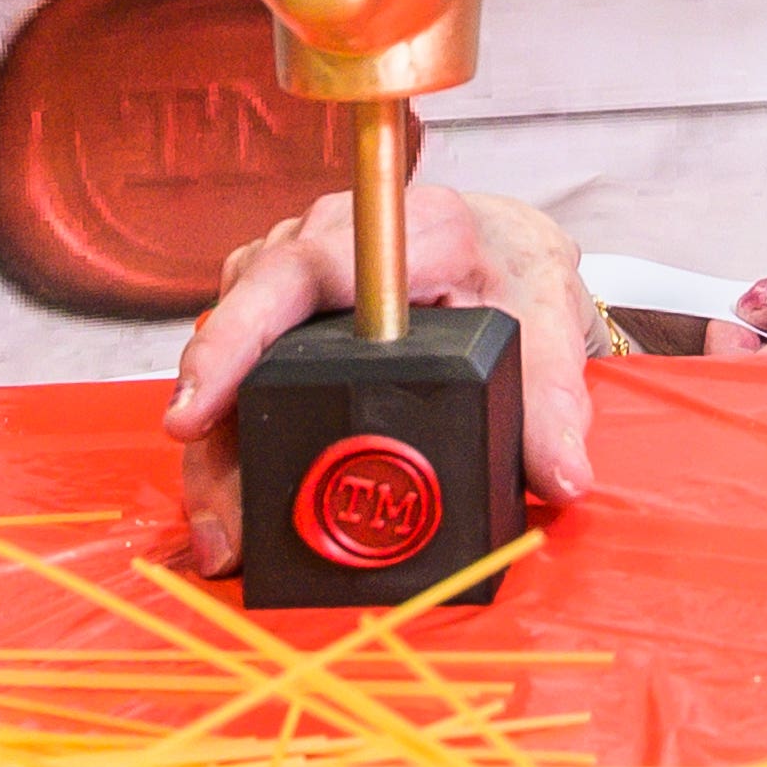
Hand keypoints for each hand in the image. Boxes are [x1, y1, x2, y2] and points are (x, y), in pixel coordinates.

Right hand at [163, 185, 602, 578]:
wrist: (502, 249)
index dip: (242, 333)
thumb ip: (554, 401)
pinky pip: (235, 374)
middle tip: (216, 512)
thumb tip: (562, 477)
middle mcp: (328, 240)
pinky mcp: (278, 320)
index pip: (303, 267)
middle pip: (246, 320)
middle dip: (215, 420)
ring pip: (229, 354)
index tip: (204, 403)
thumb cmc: (514, 273)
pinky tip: (227, 515)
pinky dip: (226, 446)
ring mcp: (292, 278)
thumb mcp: (550, 323)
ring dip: (215, 452)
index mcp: (404, 227)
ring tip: (221, 538)